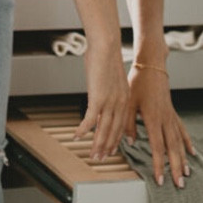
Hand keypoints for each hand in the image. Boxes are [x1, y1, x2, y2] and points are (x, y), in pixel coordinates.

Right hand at [73, 39, 133, 158]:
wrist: (106, 45)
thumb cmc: (105, 56)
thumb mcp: (110, 77)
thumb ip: (108, 89)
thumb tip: (100, 95)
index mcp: (124, 98)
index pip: (121, 124)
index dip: (116, 138)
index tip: (112, 149)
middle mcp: (120, 102)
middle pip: (114, 131)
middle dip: (107, 147)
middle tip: (101, 157)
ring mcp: (110, 101)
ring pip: (104, 129)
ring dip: (98, 144)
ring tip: (93, 154)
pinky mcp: (98, 97)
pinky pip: (90, 118)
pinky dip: (84, 129)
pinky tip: (78, 135)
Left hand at [112, 62, 194, 188]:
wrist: (151, 66)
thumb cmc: (137, 83)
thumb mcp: (127, 103)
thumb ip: (128, 124)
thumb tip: (130, 143)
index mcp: (153, 118)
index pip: (157, 147)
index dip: (159, 164)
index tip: (160, 179)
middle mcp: (165, 119)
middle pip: (172, 148)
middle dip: (176, 168)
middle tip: (179, 185)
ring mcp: (171, 116)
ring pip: (179, 142)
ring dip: (183, 159)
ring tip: (188, 174)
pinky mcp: (173, 112)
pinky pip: (182, 130)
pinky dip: (187, 143)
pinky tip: (192, 153)